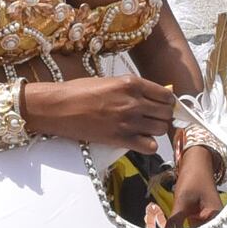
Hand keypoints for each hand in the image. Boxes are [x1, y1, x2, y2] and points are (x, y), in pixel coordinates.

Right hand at [24, 74, 175, 149]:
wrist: (59, 107)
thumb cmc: (79, 91)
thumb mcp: (110, 81)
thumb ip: (132, 88)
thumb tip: (152, 96)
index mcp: (132, 83)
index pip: (166, 95)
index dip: (167, 102)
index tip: (163, 106)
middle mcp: (134, 102)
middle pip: (166, 113)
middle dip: (163, 116)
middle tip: (154, 118)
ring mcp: (128, 121)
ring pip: (161, 129)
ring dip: (156, 130)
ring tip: (145, 129)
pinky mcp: (120, 139)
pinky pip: (150, 146)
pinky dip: (148, 145)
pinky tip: (139, 141)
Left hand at [155, 137, 224, 227]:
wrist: (196, 160)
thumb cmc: (193, 177)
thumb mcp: (182, 200)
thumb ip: (176, 221)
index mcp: (215, 216)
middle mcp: (214, 219)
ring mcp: (207, 216)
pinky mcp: (199, 212)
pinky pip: (190, 224)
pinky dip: (180, 225)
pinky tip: (168, 226)